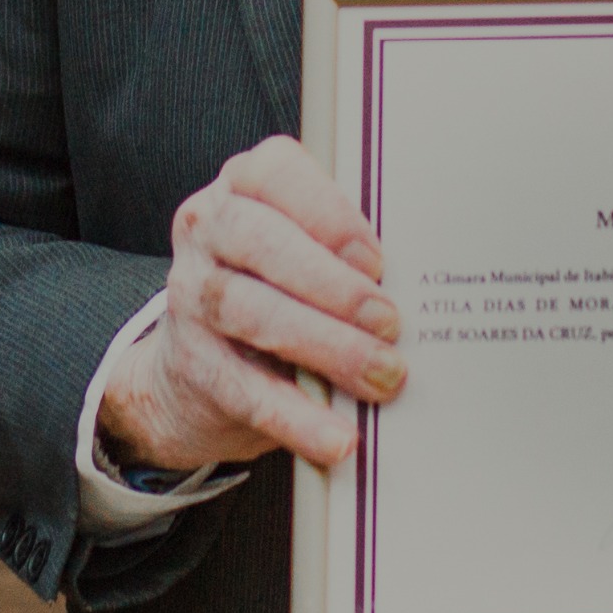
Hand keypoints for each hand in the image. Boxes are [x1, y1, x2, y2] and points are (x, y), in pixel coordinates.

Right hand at [99, 138, 401, 472]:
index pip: (276, 174)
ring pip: (253, 312)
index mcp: (243, 185)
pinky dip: (297, 418)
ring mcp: (191, 296)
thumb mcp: (301, 251)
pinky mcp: (191, 364)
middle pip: (262, 244)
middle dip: (334, 286)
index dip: (329, 214)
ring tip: (382, 377)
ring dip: (326, 347)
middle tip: (391, 322)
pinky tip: (338, 438)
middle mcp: (207, 230)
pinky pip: (245, 390)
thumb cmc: (275, 289)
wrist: (194, 367)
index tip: (377, 259)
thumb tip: (421, 280)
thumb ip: (343, 250)